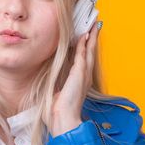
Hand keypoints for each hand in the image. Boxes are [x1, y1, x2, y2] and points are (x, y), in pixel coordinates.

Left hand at [43, 20, 102, 136]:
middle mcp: (83, 76)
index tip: (87, 36)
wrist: (62, 119)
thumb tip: (48, 85)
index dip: (85, 47)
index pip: (83, 60)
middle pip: (90, 52)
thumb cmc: (57, 111)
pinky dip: (85, 44)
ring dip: (92, 37)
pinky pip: (83, 55)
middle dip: (92, 38)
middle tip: (95, 25)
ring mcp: (83, 75)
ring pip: (89, 51)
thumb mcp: (55, 95)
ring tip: (95, 25)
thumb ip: (54, 87)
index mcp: (78, 81)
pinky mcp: (79, 74)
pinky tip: (85, 34)